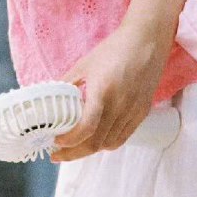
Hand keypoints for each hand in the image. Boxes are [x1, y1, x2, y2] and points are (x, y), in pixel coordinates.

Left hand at [49, 17, 175, 161]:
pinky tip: (94, 139)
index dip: (70, 140)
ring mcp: (133, 111)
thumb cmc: (113, 50)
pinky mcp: (142, 113)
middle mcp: (120, 105)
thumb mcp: (84, 64)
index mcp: (103, 91)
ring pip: (109, 144)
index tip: (55, 141)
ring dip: (89, 149)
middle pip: (96, 143)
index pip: (87, 127)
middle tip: (57, 154)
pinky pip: (122, 137)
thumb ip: (67, 84)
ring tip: (73, 147)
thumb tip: (49, 99)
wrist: (146, 42)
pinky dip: (106, 143)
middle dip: (73, 153)